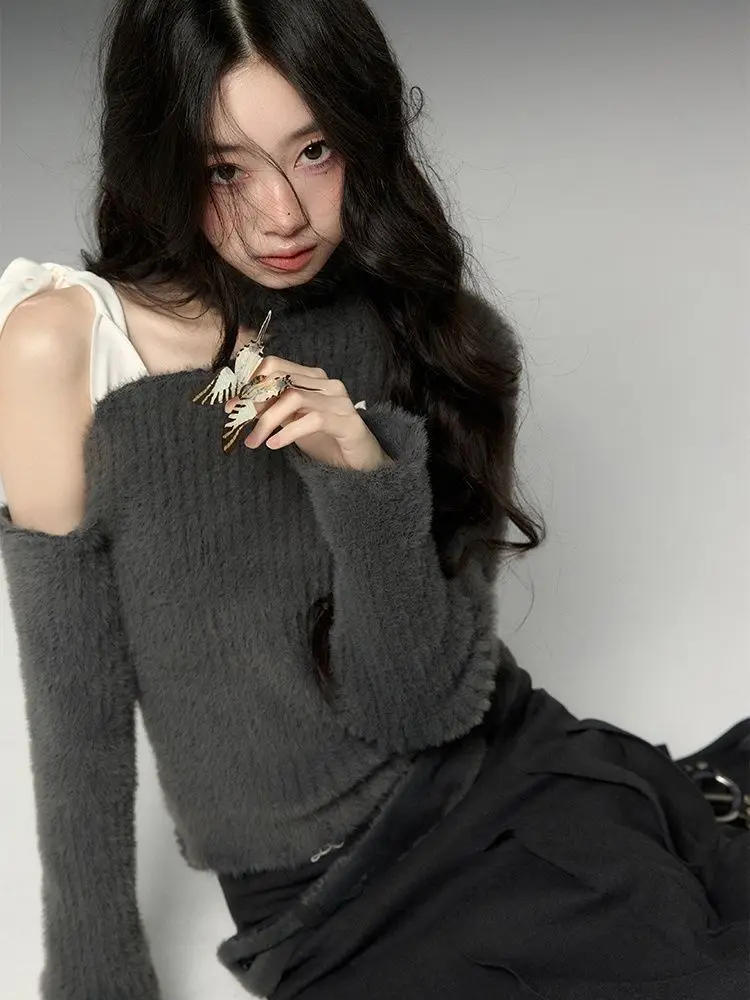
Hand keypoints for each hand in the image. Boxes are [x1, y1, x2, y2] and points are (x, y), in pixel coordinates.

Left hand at [224, 355, 392, 470]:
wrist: (362, 464)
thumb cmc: (327, 441)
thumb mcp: (292, 422)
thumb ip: (270, 410)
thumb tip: (236, 404)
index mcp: (313, 378)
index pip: (275, 366)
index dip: (250, 382)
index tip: (232, 404)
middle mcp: (327, 384)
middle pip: (281, 380)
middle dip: (254, 399)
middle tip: (237, 420)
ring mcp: (339, 402)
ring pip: (293, 398)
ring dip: (267, 420)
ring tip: (254, 441)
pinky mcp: (347, 422)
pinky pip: (312, 420)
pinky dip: (288, 432)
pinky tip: (274, 444)